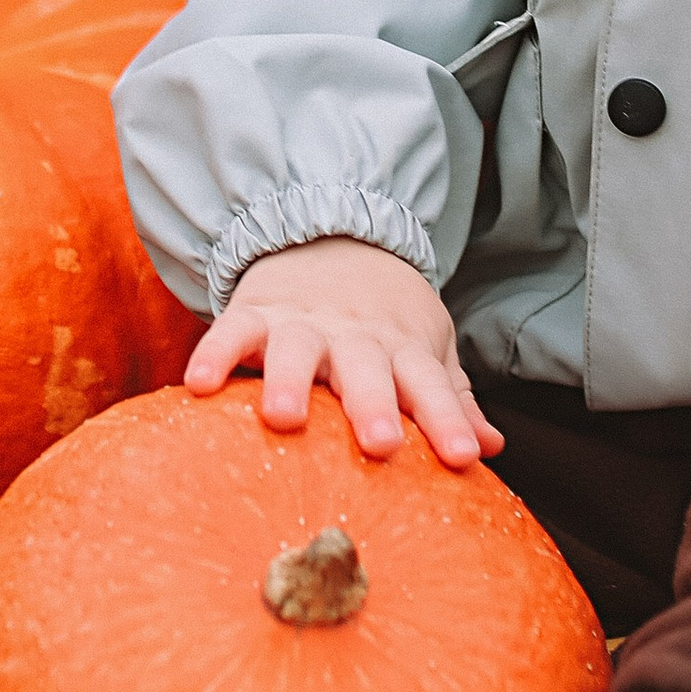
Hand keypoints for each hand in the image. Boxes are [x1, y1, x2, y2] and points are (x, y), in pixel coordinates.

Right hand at [183, 236, 503, 469]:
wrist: (333, 234)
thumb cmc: (384, 316)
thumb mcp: (425, 347)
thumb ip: (452, 399)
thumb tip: (490, 448)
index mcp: (401, 346)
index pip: (430, 383)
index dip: (447, 419)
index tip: (463, 457)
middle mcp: (354, 334)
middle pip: (366, 368)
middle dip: (373, 404)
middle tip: (382, 443)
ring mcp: (302, 321)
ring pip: (296, 348)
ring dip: (289, 380)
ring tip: (285, 418)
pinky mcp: (255, 312)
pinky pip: (231, 332)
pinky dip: (215, 354)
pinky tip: (199, 384)